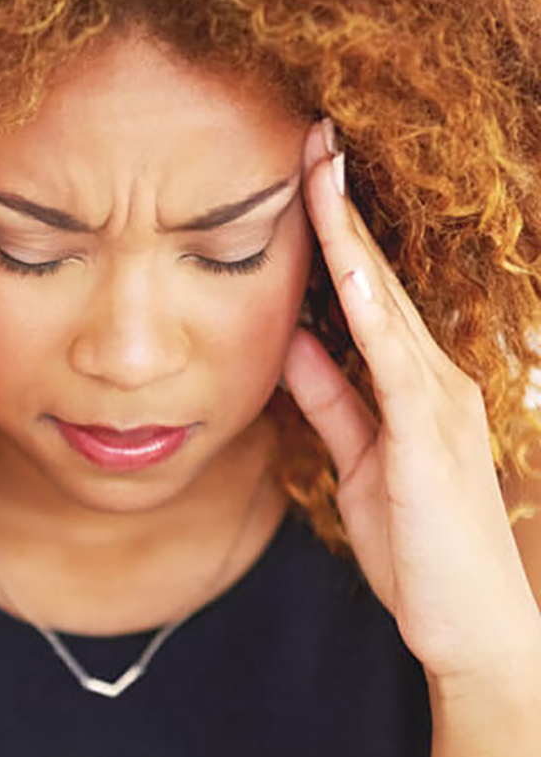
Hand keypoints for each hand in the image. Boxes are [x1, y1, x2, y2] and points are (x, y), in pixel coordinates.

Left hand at [279, 116, 540, 684]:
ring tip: (320, 164)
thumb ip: (326, 398)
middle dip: (342, 202)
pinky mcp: (428, 432)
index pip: (367, 287)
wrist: (467, 624)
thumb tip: (289, 338)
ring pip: (385, 295)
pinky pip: (391, 355)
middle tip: (311, 132)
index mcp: (413, 380)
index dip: (335, 227)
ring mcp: (438, 398)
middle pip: (379, 272)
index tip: (303, 167)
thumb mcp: (356, 456)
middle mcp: (434, 374)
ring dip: (350, 230)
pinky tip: (343, 260)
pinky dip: (367, 302)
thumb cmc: (416, 545)